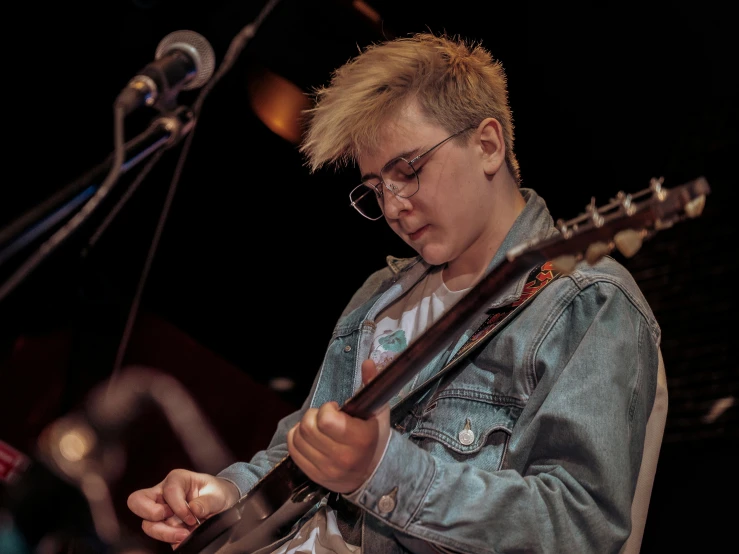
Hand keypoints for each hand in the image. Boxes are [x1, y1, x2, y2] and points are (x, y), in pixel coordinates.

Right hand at [127, 469, 239, 546]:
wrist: (222, 503)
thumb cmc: (218, 492)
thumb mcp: (218, 494)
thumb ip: (207, 501)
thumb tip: (193, 509)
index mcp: (177, 479)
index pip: (167, 491)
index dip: (178, 506)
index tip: (192, 516)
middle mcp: (163, 493)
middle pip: (138, 501)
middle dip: (150, 514)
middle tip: (170, 520)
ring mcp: (161, 510)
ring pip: (146, 523)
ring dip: (163, 533)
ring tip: (184, 536)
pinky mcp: (164, 525)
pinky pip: (157, 534)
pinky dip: (168, 539)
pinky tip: (183, 538)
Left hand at [287, 359, 390, 493]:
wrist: (373, 472)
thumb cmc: (374, 436)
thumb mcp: (377, 410)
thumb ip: (371, 384)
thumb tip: (367, 362)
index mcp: (361, 439)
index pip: (326, 420)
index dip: (327, 409)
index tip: (336, 409)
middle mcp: (343, 458)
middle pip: (308, 427)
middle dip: (314, 416)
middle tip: (325, 418)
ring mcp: (327, 470)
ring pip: (298, 437)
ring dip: (305, 427)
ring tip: (320, 428)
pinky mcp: (314, 476)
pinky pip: (293, 449)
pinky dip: (297, 438)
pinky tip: (311, 437)